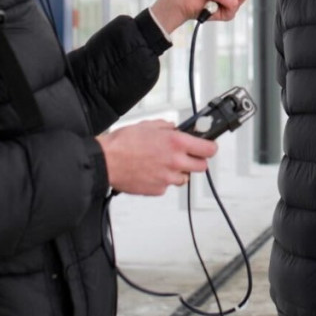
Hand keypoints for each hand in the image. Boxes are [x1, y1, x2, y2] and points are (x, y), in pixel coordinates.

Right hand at [97, 119, 217, 195]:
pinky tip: (152, 171)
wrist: (105, 162)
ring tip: (163, 163)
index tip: (209, 146)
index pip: (209, 149)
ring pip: (185, 178)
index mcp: (175, 143)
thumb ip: (167, 127)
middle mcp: (175, 162)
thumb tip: (174, 128)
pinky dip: (163, 180)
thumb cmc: (122, 144)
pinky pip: (167, 186)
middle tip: (188, 156)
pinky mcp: (158, 190)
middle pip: (202, 167)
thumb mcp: (148, 125)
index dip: (210, 147)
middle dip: (197, 160)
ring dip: (179, 171)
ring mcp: (167, 178)